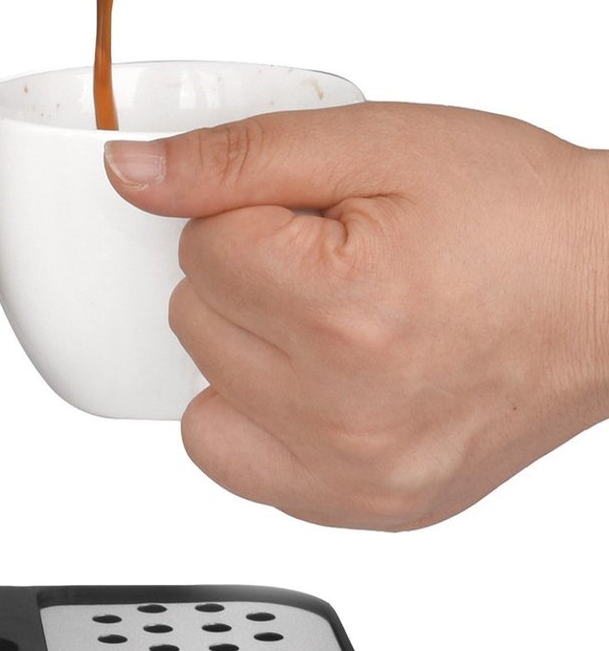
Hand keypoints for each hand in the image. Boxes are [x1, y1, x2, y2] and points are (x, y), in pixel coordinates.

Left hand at [103, 103, 608, 528]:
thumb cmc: (520, 215)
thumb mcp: (373, 143)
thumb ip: (234, 158)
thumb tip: (130, 174)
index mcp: (345, 313)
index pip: (199, 245)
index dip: (252, 213)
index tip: (322, 217)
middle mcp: (346, 412)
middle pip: (194, 317)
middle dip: (248, 277)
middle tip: (344, 261)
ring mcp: (359, 475)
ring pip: (204, 392)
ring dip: (248, 349)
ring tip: (339, 320)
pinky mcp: (372, 508)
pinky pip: (242, 464)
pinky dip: (265, 419)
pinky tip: (329, 378)